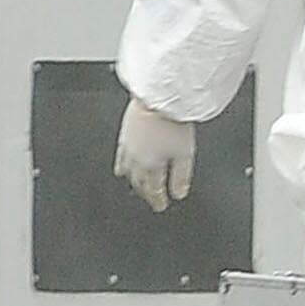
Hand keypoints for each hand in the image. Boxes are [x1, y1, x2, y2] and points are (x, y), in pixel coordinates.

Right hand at [113, 97, 194, 211]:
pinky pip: (119, 156)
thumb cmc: (172, 123)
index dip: (158, 199)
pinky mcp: (124, 134)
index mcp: (151, 166)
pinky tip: (121, 167)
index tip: (161, 206)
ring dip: (133, 181)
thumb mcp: (185, 154)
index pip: (154, 189)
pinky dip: (121, 165)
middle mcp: (136, 159)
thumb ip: (181, 176)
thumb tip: (179, 194)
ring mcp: (128, 147)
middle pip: (140, 182)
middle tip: (150, 200)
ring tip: (137, 187)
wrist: (157, 99)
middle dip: (146, 193)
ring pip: (128, 171)